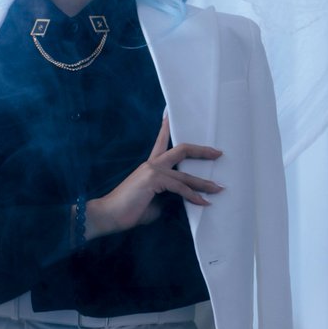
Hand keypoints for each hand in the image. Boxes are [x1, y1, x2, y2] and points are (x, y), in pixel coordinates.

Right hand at [86, 113, 222, 239]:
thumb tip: (182, 197)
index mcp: (150, 166)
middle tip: (218, 153)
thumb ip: (167, 195)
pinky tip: (203, 202)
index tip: (171, 113)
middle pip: (182, 150)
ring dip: (204, 183)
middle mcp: (152, 164)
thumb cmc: (129, 210)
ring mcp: (153, 171)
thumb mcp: (154, 200)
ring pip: (185, 175)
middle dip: (202, 151)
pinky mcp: (154, 181)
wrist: (109, 215)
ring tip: (218, 188)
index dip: (167, 127)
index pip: (160, 141)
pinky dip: (193, 196)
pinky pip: (180, 188)